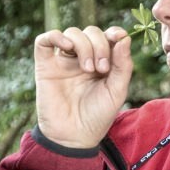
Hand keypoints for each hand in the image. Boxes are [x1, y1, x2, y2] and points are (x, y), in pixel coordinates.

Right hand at [33, 25, 133, 148]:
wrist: (74, 137)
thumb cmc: (97, 116)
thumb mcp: (117, 91)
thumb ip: (123, 65)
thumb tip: (124, 37)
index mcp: (102, 62)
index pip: (108, 36)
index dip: (113, 32)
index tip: (119, 37)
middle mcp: (83, 58)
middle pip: (91, 32)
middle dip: (99, 45)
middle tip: (101, 69)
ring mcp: (64, 61)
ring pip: (72, 33)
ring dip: (83, 45)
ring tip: (88, 69)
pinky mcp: (45, 65)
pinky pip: (44, 40)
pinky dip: (55, 36)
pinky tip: (66, 46)